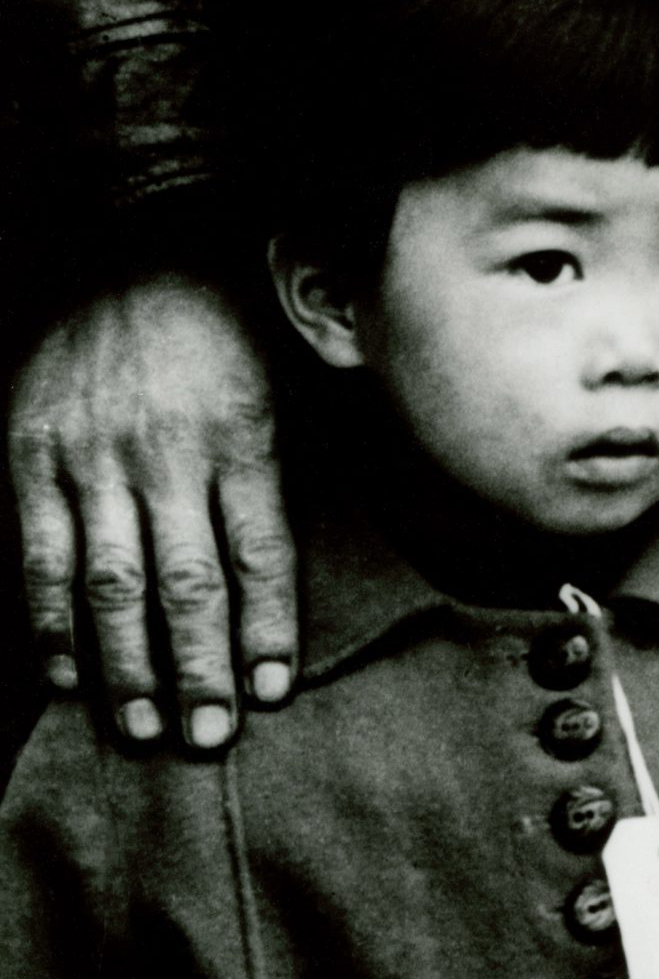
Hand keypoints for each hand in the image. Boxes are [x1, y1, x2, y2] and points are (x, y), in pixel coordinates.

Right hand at [10, 273, 294, 745]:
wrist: (136, 241)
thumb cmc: (231, 324)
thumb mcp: (287, 380)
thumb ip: (291, 470)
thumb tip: (305, 566)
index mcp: (241, 434)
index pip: (259, 553)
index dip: (264, 628)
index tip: (272, 691)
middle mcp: (165, 451)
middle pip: (185, 582)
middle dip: (197, 668)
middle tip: (207, 737)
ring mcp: (92, 454)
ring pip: (110, 580)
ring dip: (126, 664)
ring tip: (144, 726)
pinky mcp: (34, 453)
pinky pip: (44, 553)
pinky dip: (53, 620)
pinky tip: (67, 674)